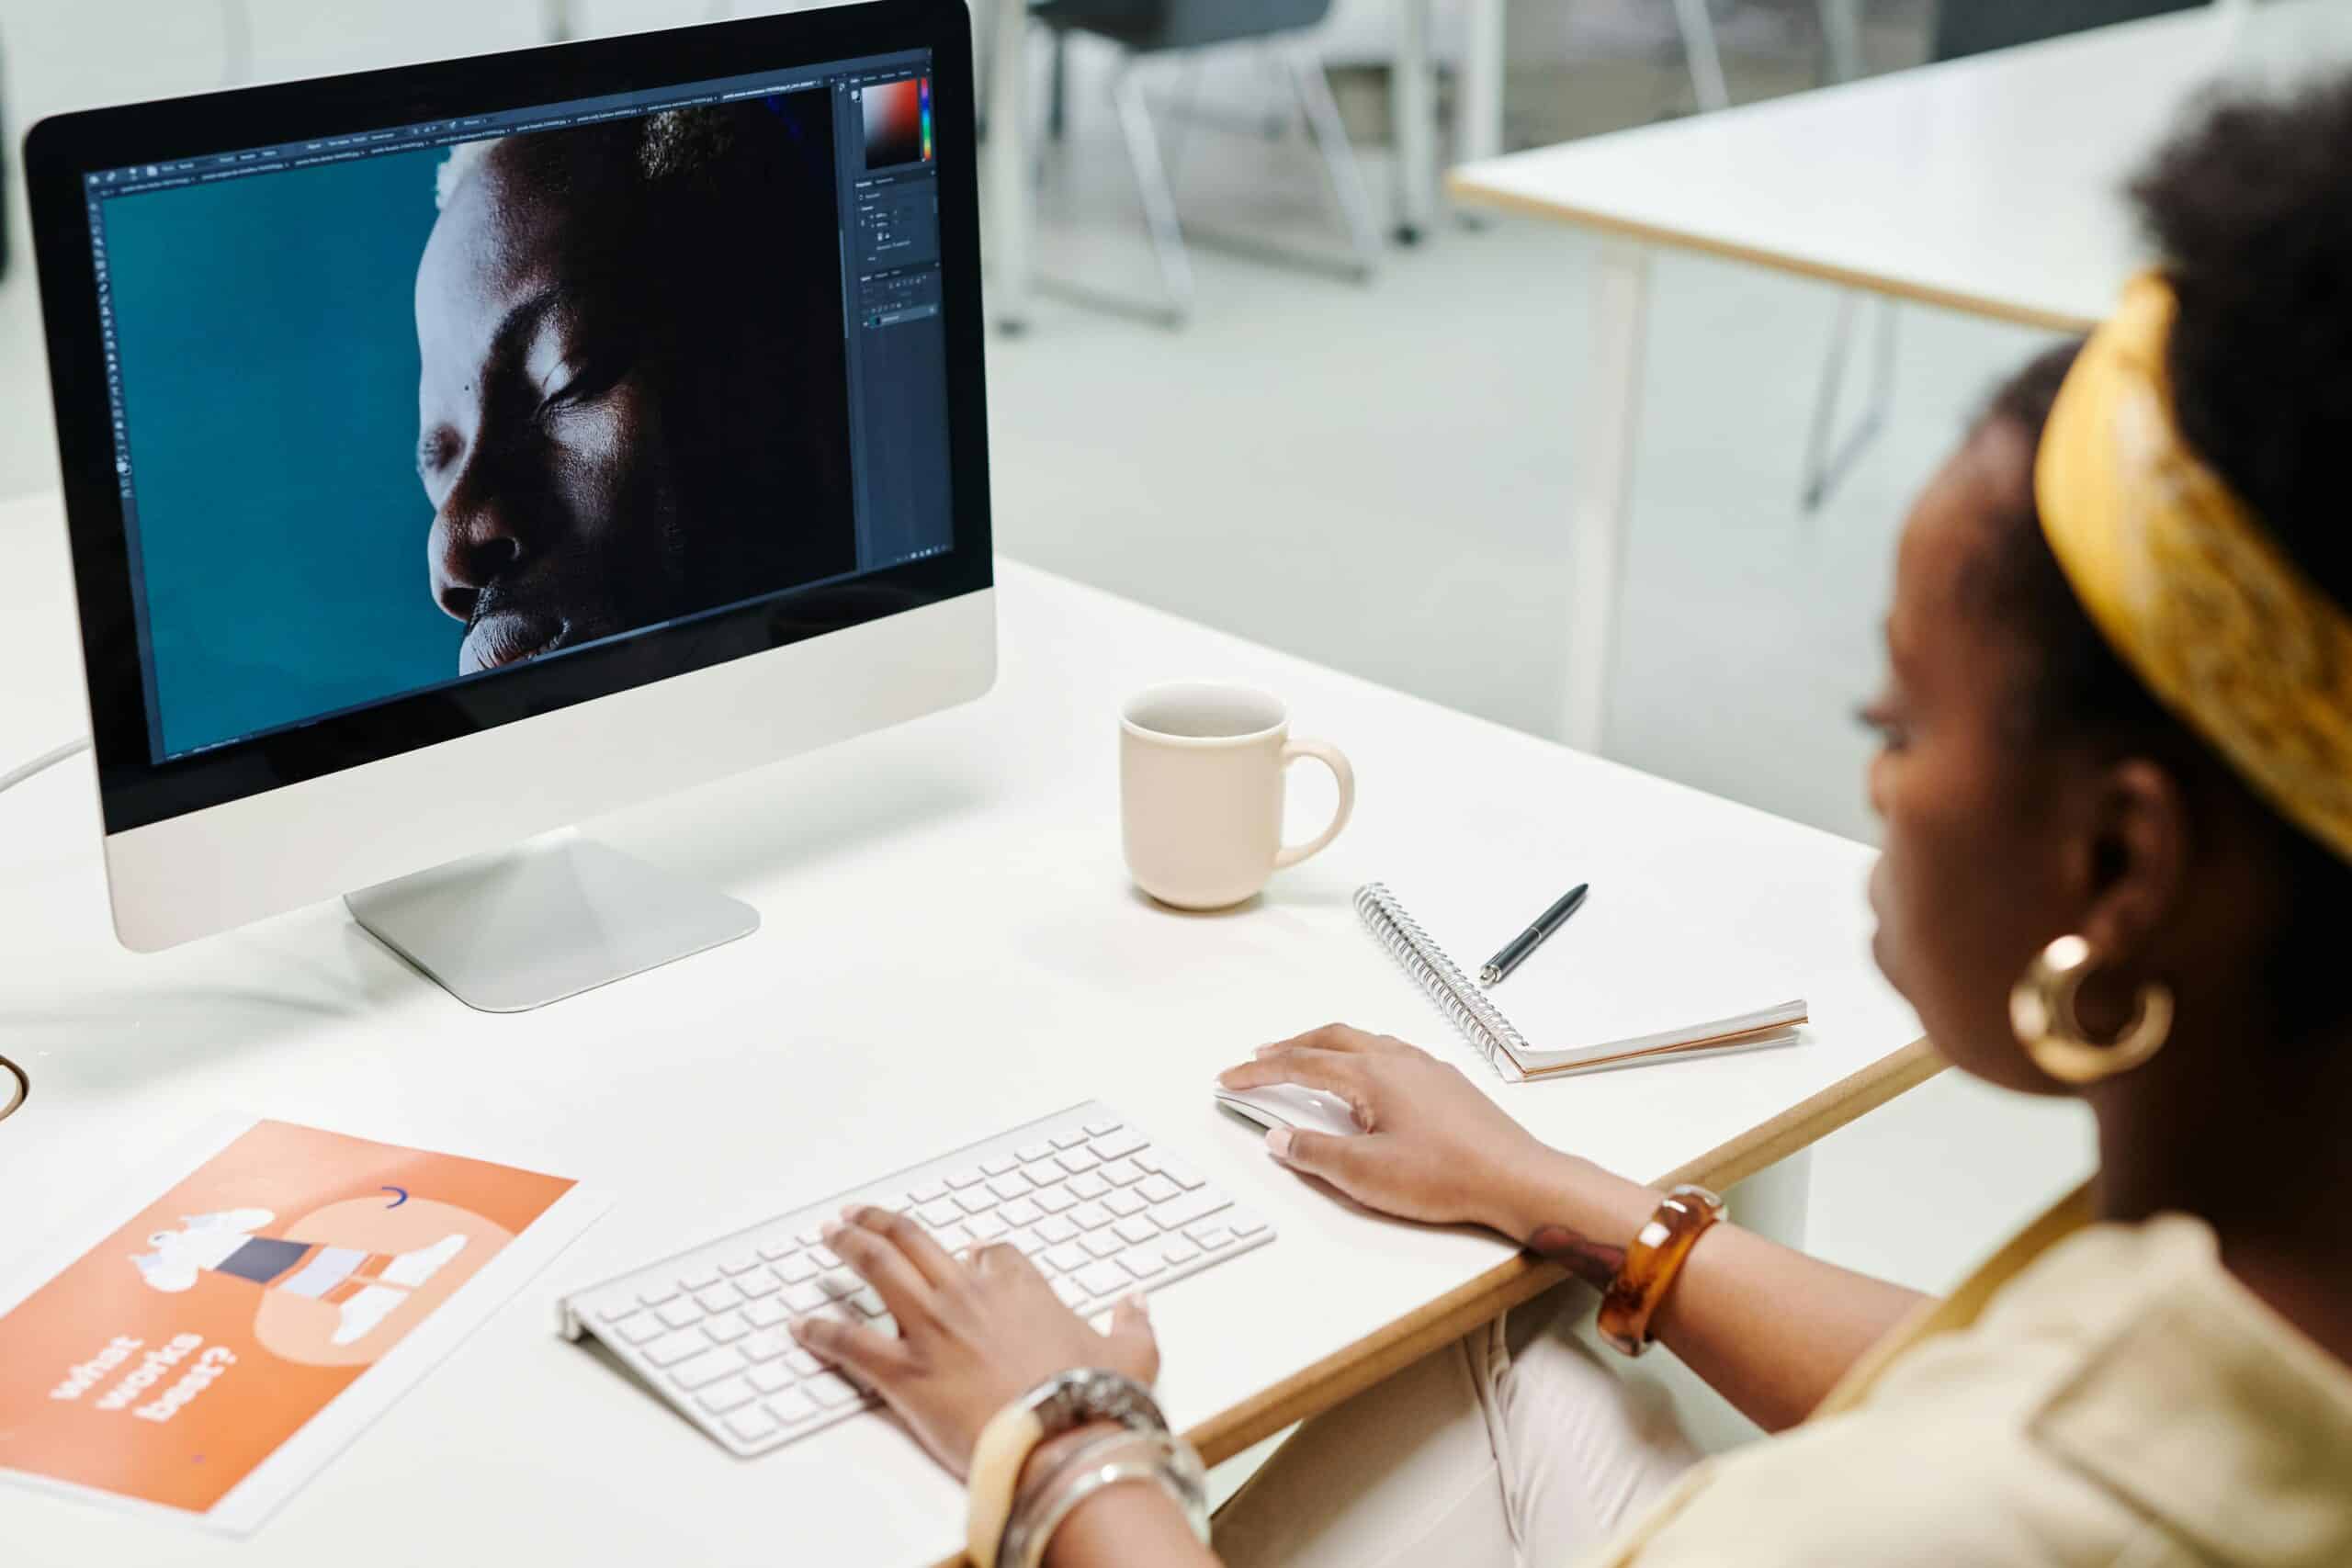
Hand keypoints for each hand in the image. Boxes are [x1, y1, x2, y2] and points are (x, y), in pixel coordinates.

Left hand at [788, 1206, 1158, 1478]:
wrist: (1060, 1442)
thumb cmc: (1093, 1401)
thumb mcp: (1133, 1357)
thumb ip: (1133, 1324)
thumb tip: (1137, 1303)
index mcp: (1021, 1286)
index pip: (993, 1253)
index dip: (978, 1253)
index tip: (970, 1255)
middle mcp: (969, 1295)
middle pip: (916, 1241)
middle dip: (883, 1222)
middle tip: (859, 1215)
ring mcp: (931, 1329)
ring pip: (878, 1270)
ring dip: (849, 1246)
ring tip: (830, 1234)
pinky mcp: (903, 1371)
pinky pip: (850, 1342)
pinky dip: (820, 1332)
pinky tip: (801, 1326)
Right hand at [1217, 1023, 1596, 1237]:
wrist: (1515, 1179)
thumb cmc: (1449, 1175)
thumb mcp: (1365, 1174)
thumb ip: (1315, 1153)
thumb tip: (1281, 1138)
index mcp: (1372, 1075)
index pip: (1300, 1064)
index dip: (1259, 1072)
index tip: (1231, 1078)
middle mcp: (1399, 1061)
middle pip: (1331, 1039)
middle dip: (1290, 1046)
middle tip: (1261, 1058)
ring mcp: (1426, 1068)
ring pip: (1364, 1042)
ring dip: (1327, 1047)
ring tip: (1307, 1061)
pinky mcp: (1446, 1085)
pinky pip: (1391, 1054)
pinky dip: (1361, 1057)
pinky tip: (1366, 1079)